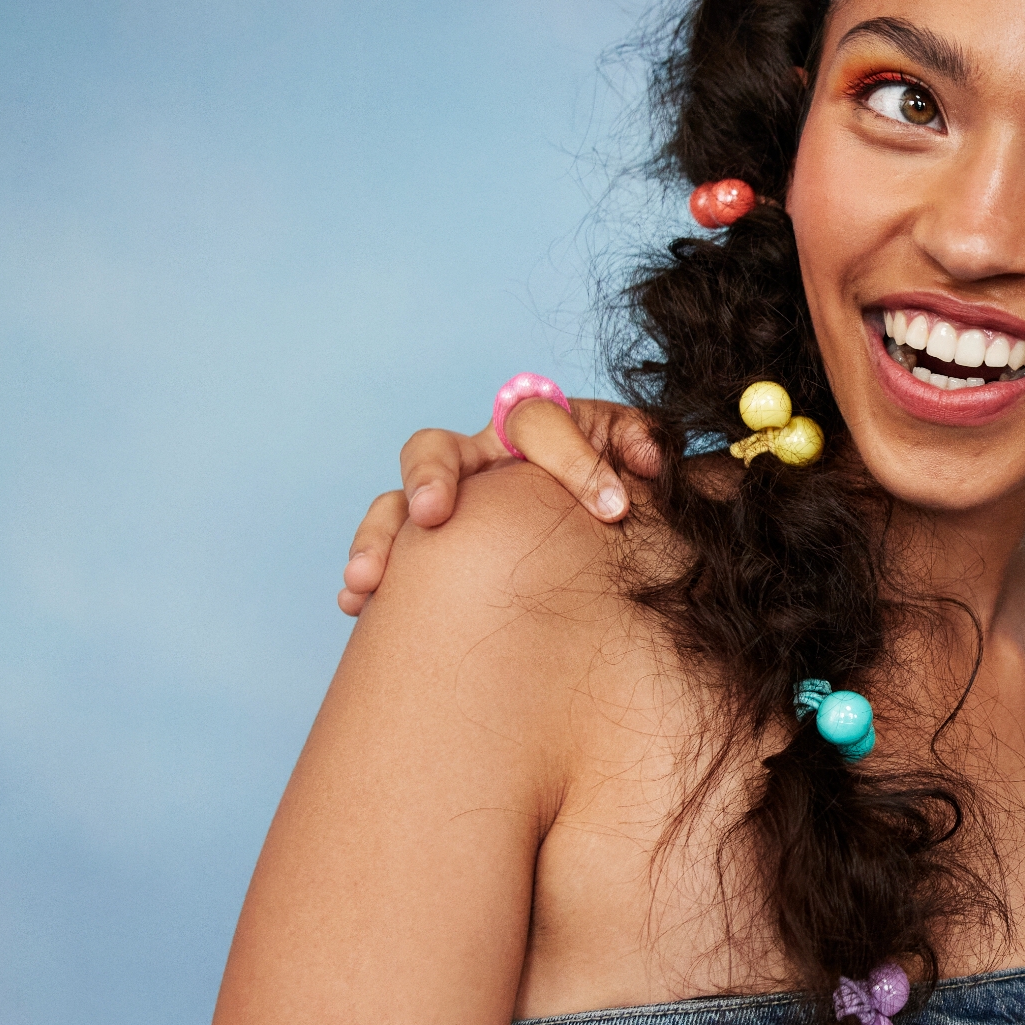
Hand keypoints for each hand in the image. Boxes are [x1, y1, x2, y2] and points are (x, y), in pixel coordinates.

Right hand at [337, 395, 657, 614]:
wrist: (598, 553)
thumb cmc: (621, 508)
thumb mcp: (647, 480)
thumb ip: (657, 459)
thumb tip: (667, 464)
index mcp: (531, 436)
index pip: (537, 419)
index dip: (576, 459)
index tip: (614, 509)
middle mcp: (476, 465)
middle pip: (434, 448)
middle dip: (430, 479)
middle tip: (434, 516)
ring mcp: (442, 507)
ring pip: (394, 505)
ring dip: (378, 536)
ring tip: (369, 579)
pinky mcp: (420, 554)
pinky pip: (384, 558)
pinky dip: (368, 577)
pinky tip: (357, 606)